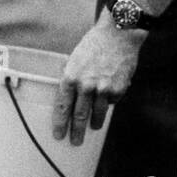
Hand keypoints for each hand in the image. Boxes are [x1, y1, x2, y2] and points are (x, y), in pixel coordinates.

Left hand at [52, 18, 144, 144]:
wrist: (117, 35)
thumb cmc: (92, 47)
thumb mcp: (73, 61)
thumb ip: (71, 81)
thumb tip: (69, 100)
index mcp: (70, 78)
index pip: (62, 107)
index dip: (60, 123)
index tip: (58, 135)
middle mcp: (85, 86)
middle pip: (79, 116)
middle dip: (76, 131)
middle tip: (75, 142)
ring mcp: (103, 89)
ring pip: (97, 113)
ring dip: (94, 123)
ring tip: (92, 127)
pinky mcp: (118, 89)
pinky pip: (111, 102)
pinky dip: (109, 101)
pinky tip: (109, 96)